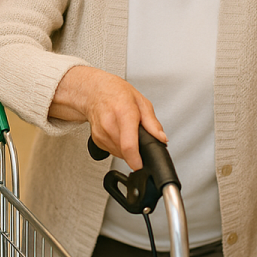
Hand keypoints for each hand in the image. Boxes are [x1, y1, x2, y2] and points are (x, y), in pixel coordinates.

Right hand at [50, 66, 165, 169]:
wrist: (95, 91)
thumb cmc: (117, 93)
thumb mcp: (141, 102)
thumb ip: (152, 123)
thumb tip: (161, 138)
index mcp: (123, 113)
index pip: (128, 144)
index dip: (136, 159)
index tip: (141, 165)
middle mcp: (109, 124)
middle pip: (125, 151)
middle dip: (136, 150)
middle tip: (138, 135)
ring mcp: (101, 133)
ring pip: (119, 153)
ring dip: (127, 148)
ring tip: (127, 131)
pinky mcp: (96, 139)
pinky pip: (112, 151)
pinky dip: (118, 146)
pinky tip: (118, 133)